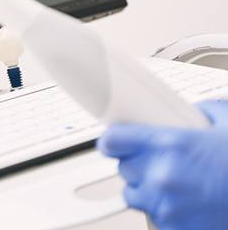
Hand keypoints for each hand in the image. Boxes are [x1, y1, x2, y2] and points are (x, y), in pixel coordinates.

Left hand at [97, 101, 227, 228]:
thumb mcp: (224, 121)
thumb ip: (198, 112)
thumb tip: (188, 111)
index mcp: (169, 144)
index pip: (112, 140)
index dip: (112, 139)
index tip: (113, 140)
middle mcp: (162, 175)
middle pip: (122, 167)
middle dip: (136, 161)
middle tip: (155, 158)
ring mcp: (168, 206)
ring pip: (133, 194)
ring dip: (145, 187)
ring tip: (170, 181)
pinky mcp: (177, 229)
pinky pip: (155, 217)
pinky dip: (163, 209)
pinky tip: (183, 199)